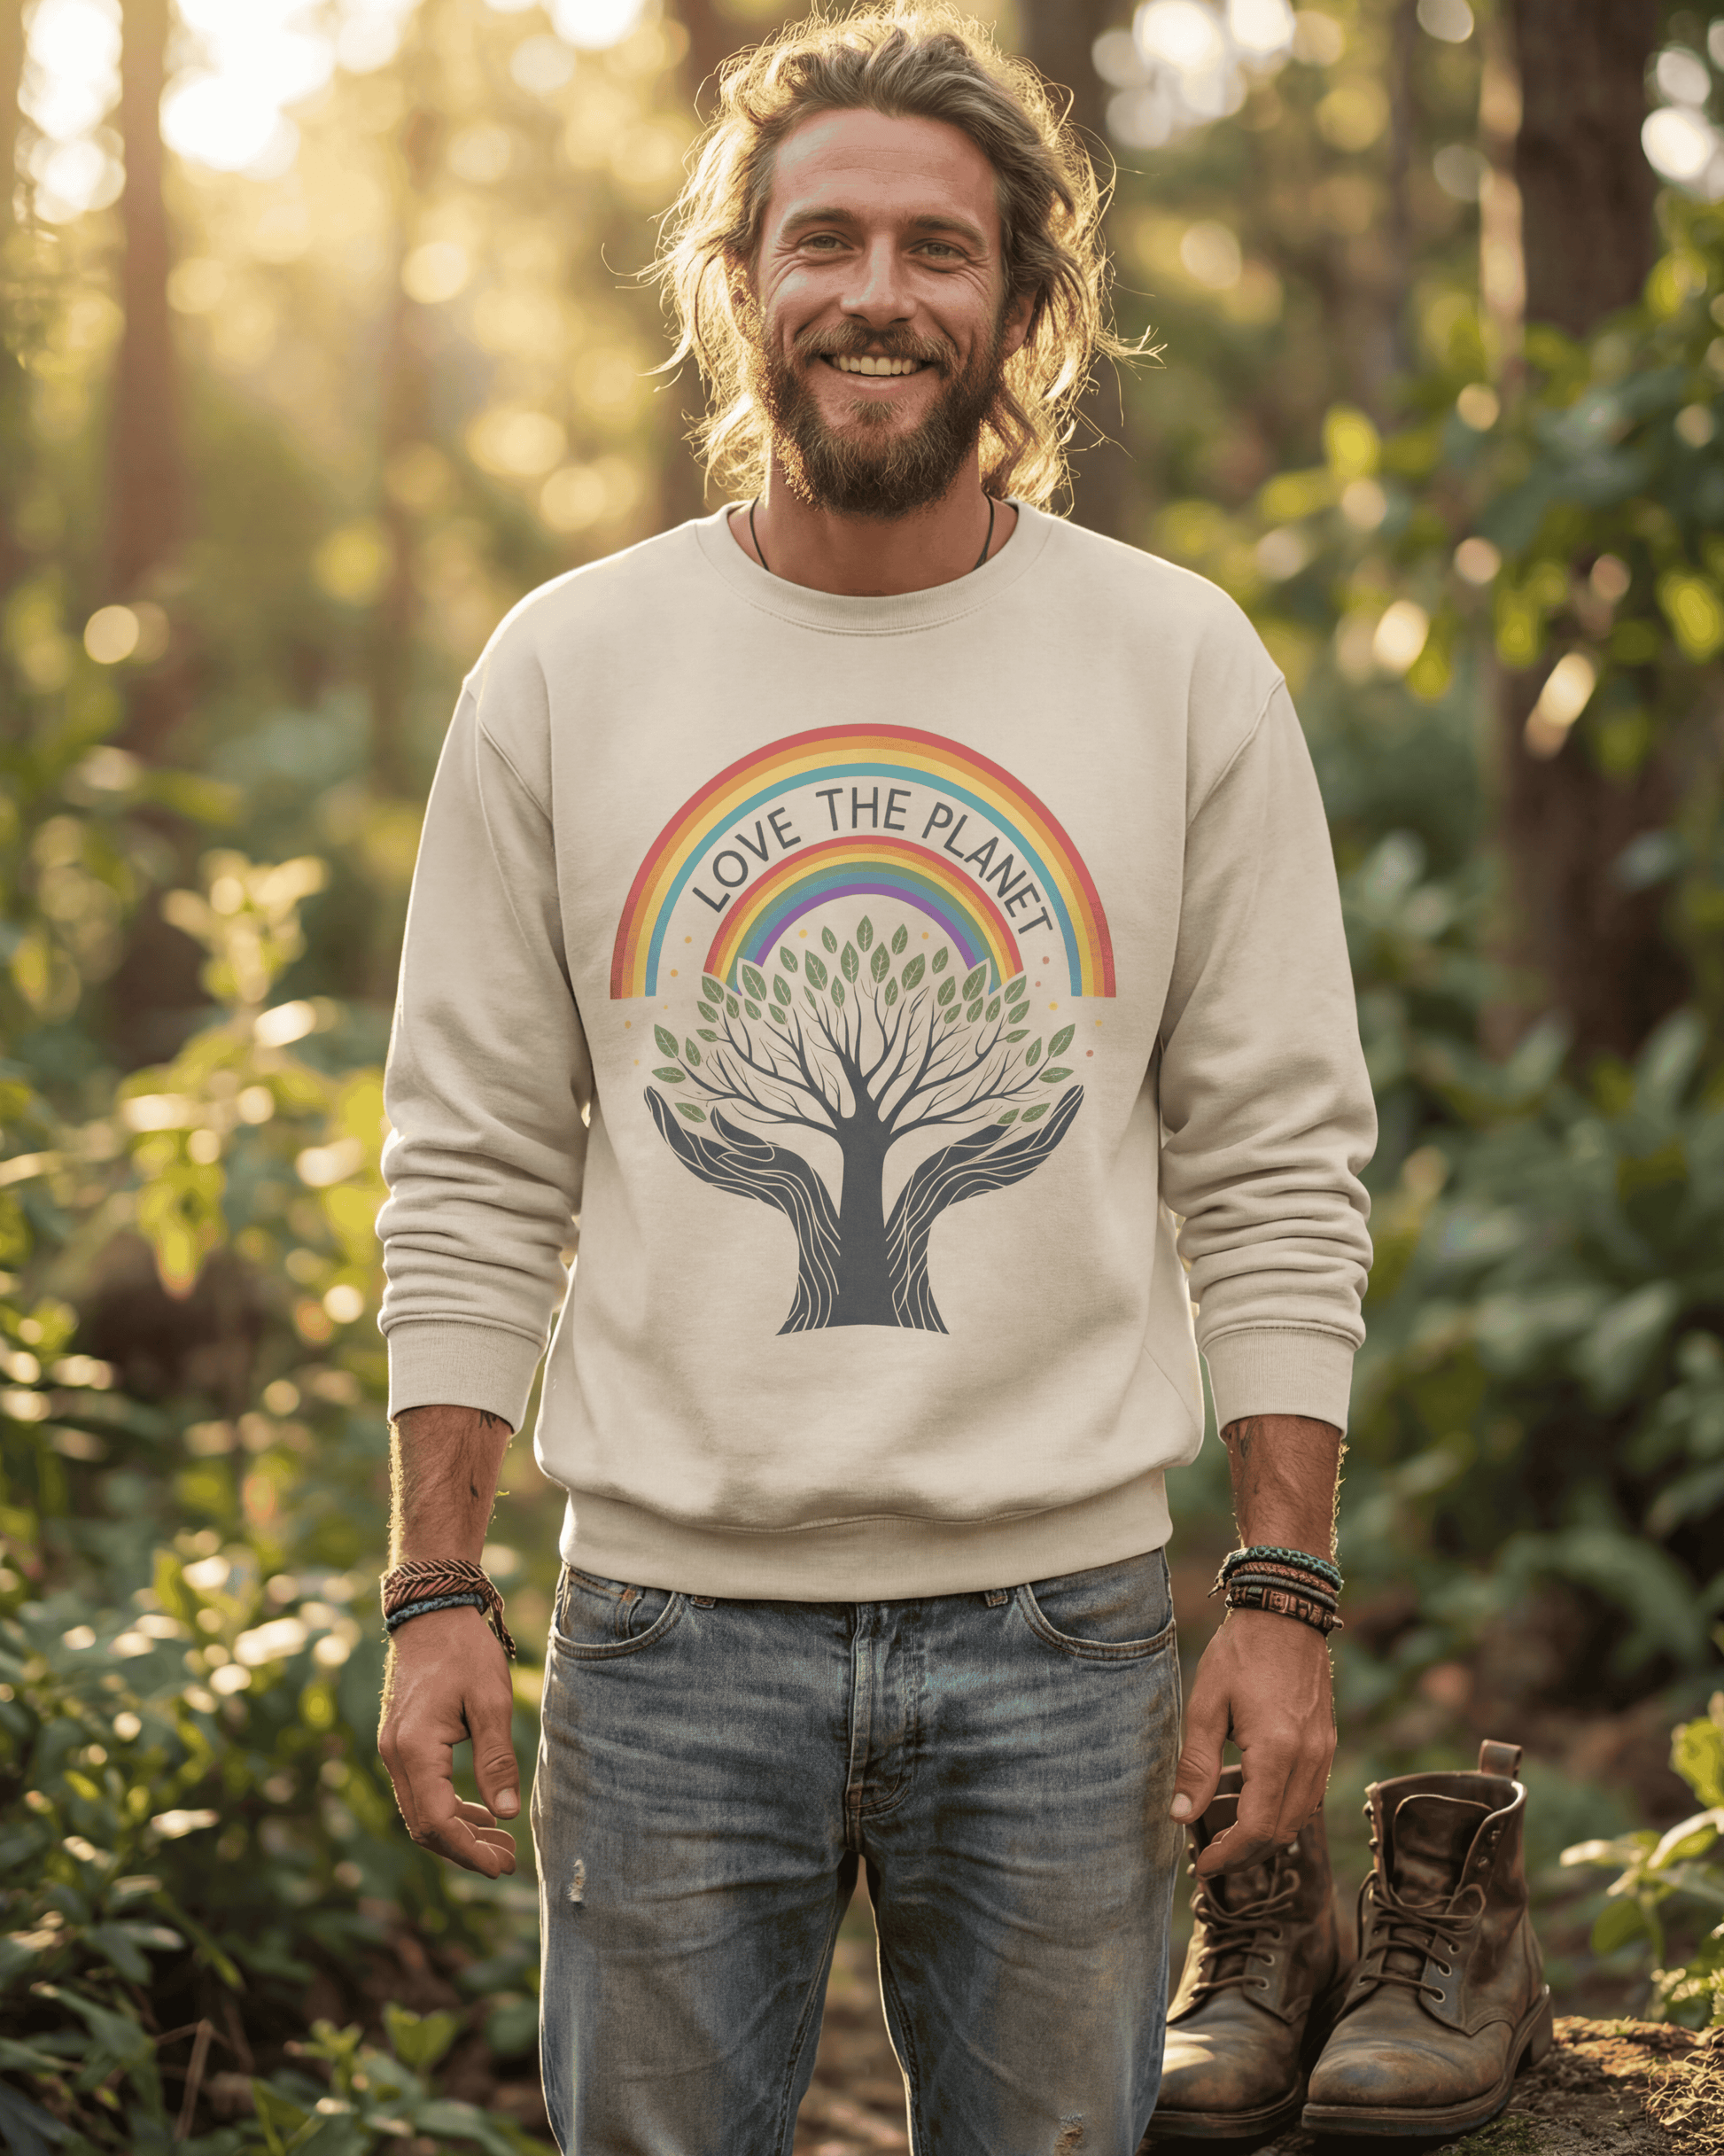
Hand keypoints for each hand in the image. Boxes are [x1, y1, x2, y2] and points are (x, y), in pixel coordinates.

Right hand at [377, 1605, 519, 1876]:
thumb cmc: (464, 1651)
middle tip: (507, 1862)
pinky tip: (481, 1812)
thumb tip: (508, 1814)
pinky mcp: (402, 1743)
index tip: (501, 1865)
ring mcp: (394, 1750)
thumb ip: (496, 1760)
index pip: (438, 1821)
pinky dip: (449, 1809)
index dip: (469, 1851)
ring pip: (421, 1812)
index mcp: (415, 1749)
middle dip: (465, 1850)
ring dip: (458, 1833)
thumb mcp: (491, 1701)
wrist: (431, 1612)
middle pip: (424, 1826)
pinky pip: (421, 1791)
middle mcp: (395, 1756)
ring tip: (501, 1843)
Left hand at [1169, 1608, 1334, 1875]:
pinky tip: (1255, 1804)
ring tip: (1229, 1837)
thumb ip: (1195, 1764)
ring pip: (1300, 1818)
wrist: (1284, 1614)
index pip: (1258, 1828)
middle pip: (1282, 1832)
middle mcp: (1309, 1759)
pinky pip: (1309, 1795)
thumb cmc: (1240, 1654)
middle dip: (1246, 1854)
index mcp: (1278, 1752)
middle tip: (1212, 1858)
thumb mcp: (1206, 1705)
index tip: (1204, 1864)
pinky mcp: (1326, 1743)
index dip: (1230, 1855)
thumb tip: (1181, 1816)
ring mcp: (1324, 1752)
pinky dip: (1283, 1812)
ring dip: (1267, 1837)